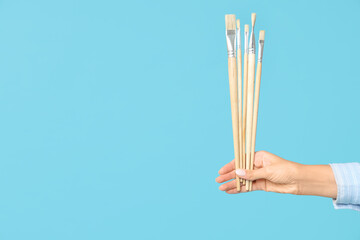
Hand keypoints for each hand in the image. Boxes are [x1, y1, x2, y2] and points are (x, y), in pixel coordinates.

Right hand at [216, 151, 336, 197]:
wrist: (299, 181)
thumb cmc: (286, 170)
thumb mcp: (268, 171)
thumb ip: (252, 173)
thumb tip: (237, 172)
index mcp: (258, 157)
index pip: (240, 160)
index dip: (230, 166)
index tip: (221, 171)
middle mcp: (257, 165)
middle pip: (239, 171)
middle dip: (228, 176)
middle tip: (218, 181)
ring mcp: (258, 175)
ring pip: (242, 180)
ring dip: (232, 184)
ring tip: (221, 188)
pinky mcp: (261, 184)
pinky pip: (248, 187)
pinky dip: (240, 189)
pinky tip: (231, 191)